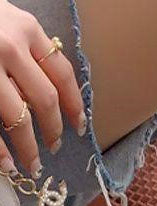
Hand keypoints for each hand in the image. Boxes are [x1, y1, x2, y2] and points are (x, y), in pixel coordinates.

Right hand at [0, 0, 84, 177]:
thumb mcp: (5, 21)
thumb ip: (26, 49)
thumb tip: (51, 95)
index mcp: (25, 29)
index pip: (62, 74)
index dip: (74, 104)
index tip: (79, 126)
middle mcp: (9, 46)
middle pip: (45, 99)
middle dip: (53, 130)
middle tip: (55, 147)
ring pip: (19, 117)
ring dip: (28, 147)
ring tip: (32, 164)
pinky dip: (0, 149)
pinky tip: (7, 163)